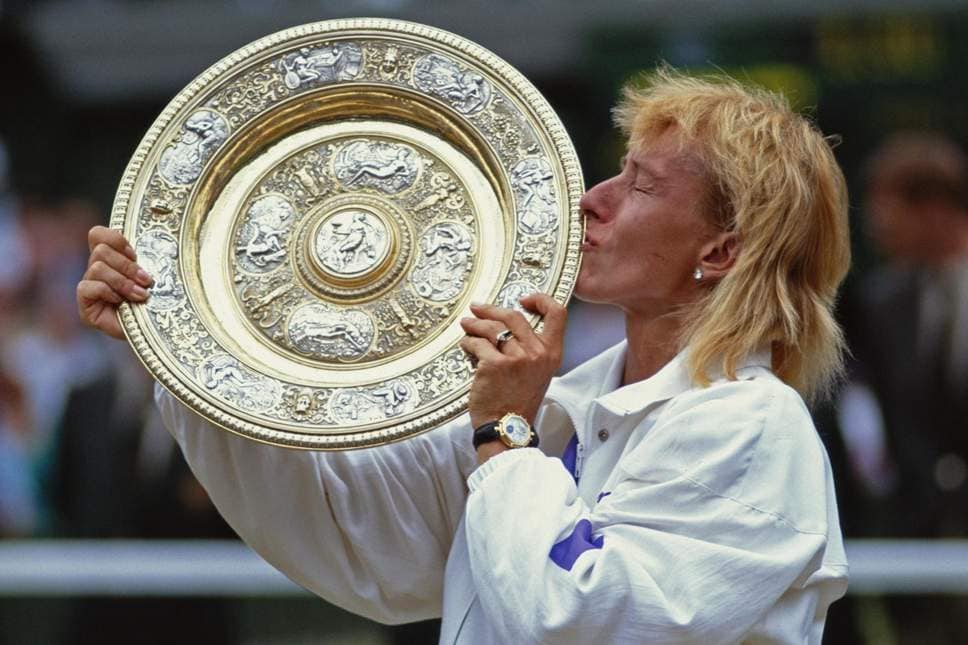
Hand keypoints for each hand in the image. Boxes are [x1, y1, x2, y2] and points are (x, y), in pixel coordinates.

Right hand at [76, 226, 152, 339]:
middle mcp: (97, 269)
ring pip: (97, 268)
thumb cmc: (155, 303)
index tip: (135, 254)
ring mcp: (89, 286)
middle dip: (127, 266)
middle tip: (146, 280)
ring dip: (122, 281)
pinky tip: (120, 302)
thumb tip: (156, 237)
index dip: (115, 239)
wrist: (152, 332)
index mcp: (112, 258)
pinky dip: (107, 292)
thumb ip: (146, 259)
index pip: (98, 234)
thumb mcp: (153, 276)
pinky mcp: (85, 303)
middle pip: (100, 250)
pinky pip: (88, 287)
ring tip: (140, 295)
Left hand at [458, 293, 566, 429]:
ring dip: (475, 324)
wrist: (507, 427)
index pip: (557, 314)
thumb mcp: (538, 373)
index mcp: (552, 353)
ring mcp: (515, 357)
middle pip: (514, 316)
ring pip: (491, 327)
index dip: (540, 299)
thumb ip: (532, 349)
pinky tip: (465, 345)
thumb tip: (509, 327)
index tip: (524, 299)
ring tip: (467, 325)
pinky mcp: (493, 364)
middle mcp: (537, 353)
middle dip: (491, 309)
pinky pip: (477, 343)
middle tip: (478, 308)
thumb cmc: (519, 402)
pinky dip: (468, 342)